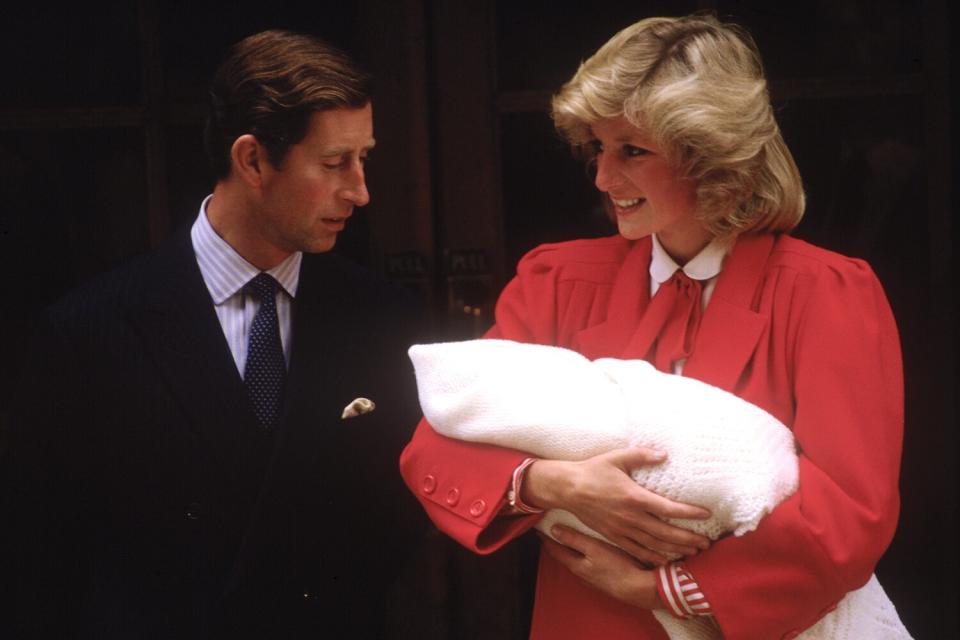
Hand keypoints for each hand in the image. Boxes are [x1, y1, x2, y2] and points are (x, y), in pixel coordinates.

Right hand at [522, 447, 710, 564]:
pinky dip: (653, 557)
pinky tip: (666, 559)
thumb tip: (665, 454)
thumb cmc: (593, 470)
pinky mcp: (613, 536)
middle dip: (689, 539)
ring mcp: (622, 529)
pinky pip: (637, 551)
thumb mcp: (617, 457)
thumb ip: (642, 455)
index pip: (669, 508)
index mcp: (635, 497)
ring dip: (675, 550)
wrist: (567, 489)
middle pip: (666, 532)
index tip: (706, 514)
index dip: (690, 513)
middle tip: (706, 543)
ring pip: (654, 545)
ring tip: (693, 552)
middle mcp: (631, 517)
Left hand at [541, 524, 661, 608]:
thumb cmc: (617, 566)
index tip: (538, 529)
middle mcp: (581, 573)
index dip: (546, 538)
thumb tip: (553, 530)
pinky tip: (591, 552)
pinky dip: (585, 556)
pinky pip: (589, 565)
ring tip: (570, 539)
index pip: (554, 550)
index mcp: (576, 565)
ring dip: (572, 550)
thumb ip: (574, 539)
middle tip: (551, 532)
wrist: (638, 588)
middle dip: (557, 544)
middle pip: (564, 556)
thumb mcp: (594, 548)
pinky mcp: (604, 580)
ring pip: (577, 561)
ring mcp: (592, 579)